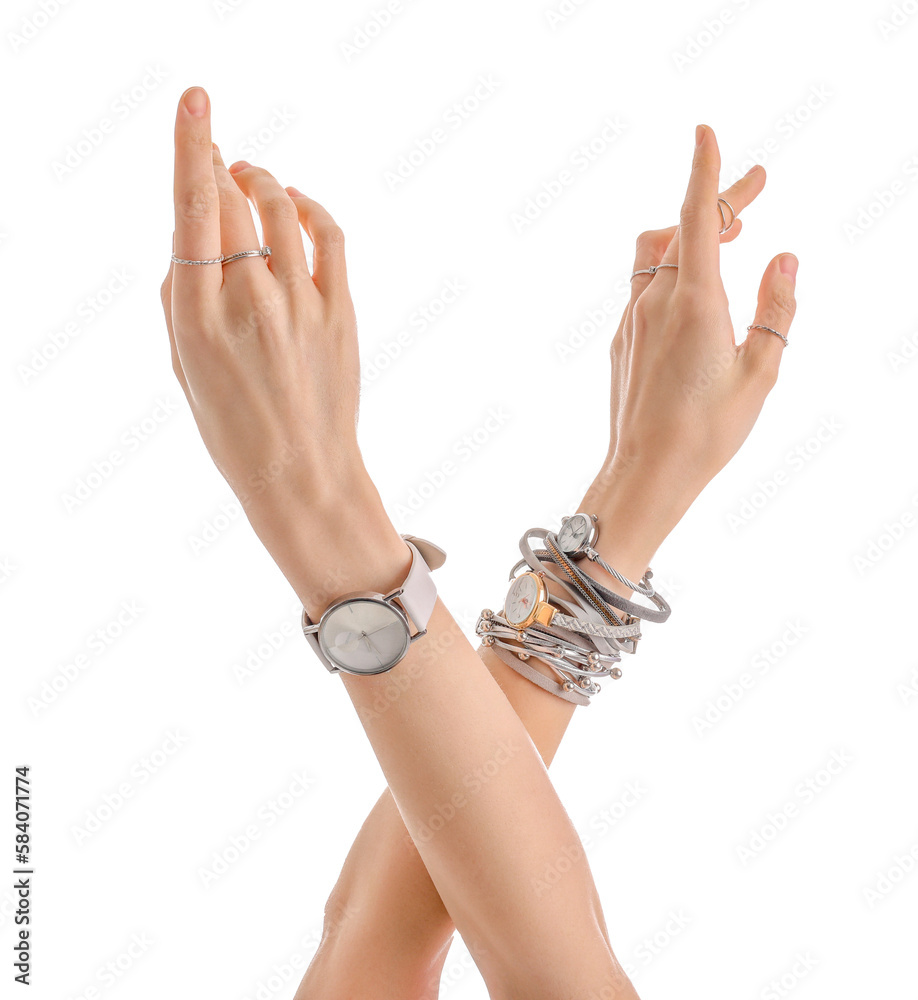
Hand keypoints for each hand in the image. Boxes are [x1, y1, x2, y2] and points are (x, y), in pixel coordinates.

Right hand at [160, 85, 363, 506]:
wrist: (302, 474)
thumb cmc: (235, 430)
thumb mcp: (185, 369)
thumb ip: (180, 301)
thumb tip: (189, 244)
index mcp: (198, 318)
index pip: (193, 213)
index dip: (193, 151)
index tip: (196, 107)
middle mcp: (249, 301)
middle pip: (235, 202)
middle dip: (223, 166)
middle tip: (219, 155)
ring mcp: (300, 303)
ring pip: (283, 209)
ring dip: (265, 181)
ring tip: (253, 176)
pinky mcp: (340, 310)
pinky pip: (329, 236)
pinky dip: (311, 209)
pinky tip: (296, 204)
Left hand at [579, 124, 796, 579]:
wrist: (644, 472)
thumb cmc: (707, 431)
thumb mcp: (760, 370)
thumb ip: (776, 307)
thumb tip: (786, 256)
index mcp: (694, 302)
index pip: (696, 216)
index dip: (705, 171)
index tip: (707, 132)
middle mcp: (654, 301)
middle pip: (680, 228)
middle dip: (719, 202)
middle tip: (757, 189)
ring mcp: (632, 320)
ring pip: (656, 253)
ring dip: (690, 233)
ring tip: (729, 234)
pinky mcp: (623, 339)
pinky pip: (645, 286)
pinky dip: (673, 268)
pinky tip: (697, 290)